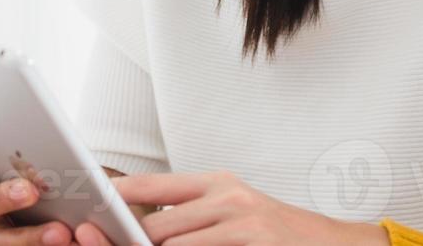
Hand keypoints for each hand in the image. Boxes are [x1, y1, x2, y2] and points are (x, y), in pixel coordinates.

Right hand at [0, 127, 75, 245]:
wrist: (19, 200)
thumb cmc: (16, 159)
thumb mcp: (8, 143)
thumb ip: (11, 136)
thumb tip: (37, 119)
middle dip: (1, 198)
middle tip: (29, 191)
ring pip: (1, 240)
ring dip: (30, 237)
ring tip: (60, 231)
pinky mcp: (8, 243)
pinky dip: (46, 243)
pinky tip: (71, 236)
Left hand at [70, 171, 387, 245]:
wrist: (334, 245)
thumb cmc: (278, 236)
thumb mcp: (235, 215)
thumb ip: (193, 217)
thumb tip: (145, 228)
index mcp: (215, 183)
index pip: (151, 186)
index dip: (117, 196)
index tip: (88, 202)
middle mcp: (225, 194)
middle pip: (156, 223)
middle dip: (132, 242)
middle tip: (101, 239)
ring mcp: (240, 217)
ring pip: (173, 241)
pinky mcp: (253, 236)